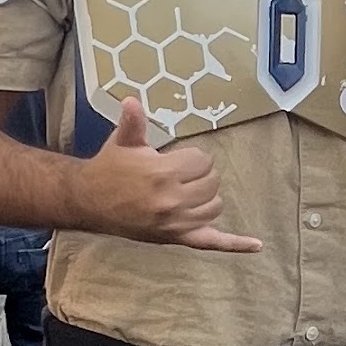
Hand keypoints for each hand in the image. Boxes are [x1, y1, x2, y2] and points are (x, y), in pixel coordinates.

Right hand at [75, 99, 261, 252]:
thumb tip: (132, 101)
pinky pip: (212, 243)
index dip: (192, 159)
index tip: (176, 160)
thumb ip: (133, 122)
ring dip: (207, 198)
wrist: (88, 202)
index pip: (203, 161)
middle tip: (180, 175)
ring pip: (215, 206)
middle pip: (213, 183)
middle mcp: (172, 200)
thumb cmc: (109, 168)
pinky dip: (236, 245)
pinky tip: (257, 245)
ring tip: (187, 193)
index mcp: (162, 173)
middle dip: (200, 176)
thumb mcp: (122, 142)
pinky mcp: (177, 238)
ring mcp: (176, 222)